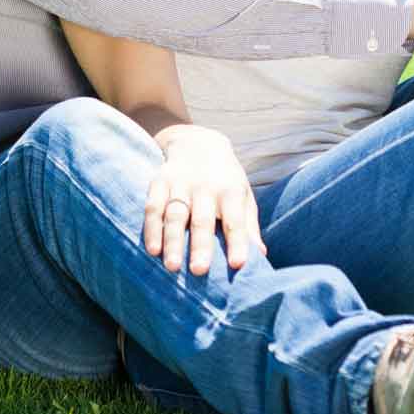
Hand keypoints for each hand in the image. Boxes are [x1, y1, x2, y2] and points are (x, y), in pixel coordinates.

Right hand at [144, 124, 265, 274]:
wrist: (198, 142)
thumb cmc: (225, 179)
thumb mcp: (243, 195)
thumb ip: (249, 225)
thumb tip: (261, 255)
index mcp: (231, 191)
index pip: (236, 219)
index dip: (238, 241)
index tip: (238, 264)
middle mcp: (206, 187)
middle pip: (203, 219)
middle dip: (201, 245)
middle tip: (199, 271)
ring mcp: (180, 183)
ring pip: (175, 215)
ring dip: (173, 241)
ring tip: (172, 267)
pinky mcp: (159, 182)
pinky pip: (153, 207)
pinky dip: (151, 229)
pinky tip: (152, 250)